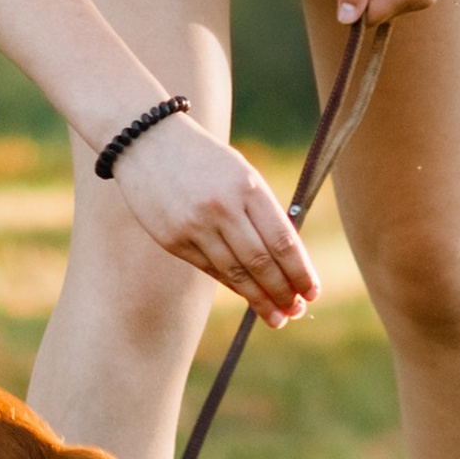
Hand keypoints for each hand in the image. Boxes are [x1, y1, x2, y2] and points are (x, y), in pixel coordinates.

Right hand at [109, 111, 318, 323]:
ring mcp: (195, 225)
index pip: (284, 241)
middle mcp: (223, 207)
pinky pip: (209, 269)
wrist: (147, 141)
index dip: (301, 272)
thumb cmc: (203, 159)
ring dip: (259, 299)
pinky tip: (245, 294)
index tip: (312, 292)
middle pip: (262, 262)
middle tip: (296, 310)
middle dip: (283, 292)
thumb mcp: (240, 173)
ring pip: (235, 273)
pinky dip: (231, 284)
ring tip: (276, 316)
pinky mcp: (172, 239)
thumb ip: (262, 211)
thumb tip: (287, 260)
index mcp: (248, 187)